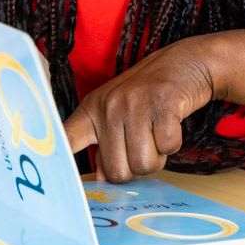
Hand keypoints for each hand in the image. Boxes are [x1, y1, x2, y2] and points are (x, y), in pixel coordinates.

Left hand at [62, 38, 217, 181]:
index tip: (58, 182)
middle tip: (145, 145)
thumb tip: (100, 180)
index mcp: (92, 109)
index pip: (66, 138)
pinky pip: (167, 147)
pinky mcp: (163, 104)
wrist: (185, 62)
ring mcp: (135, 104)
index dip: (60, 162)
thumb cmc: (149, 94)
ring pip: (143, 164)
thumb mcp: (118, 114)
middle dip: (136, 169)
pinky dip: (173, 144)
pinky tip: (170, 125)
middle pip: (117, 171)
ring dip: (157, 157)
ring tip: (157, 134)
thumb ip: (106, 145)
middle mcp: (109, 106)